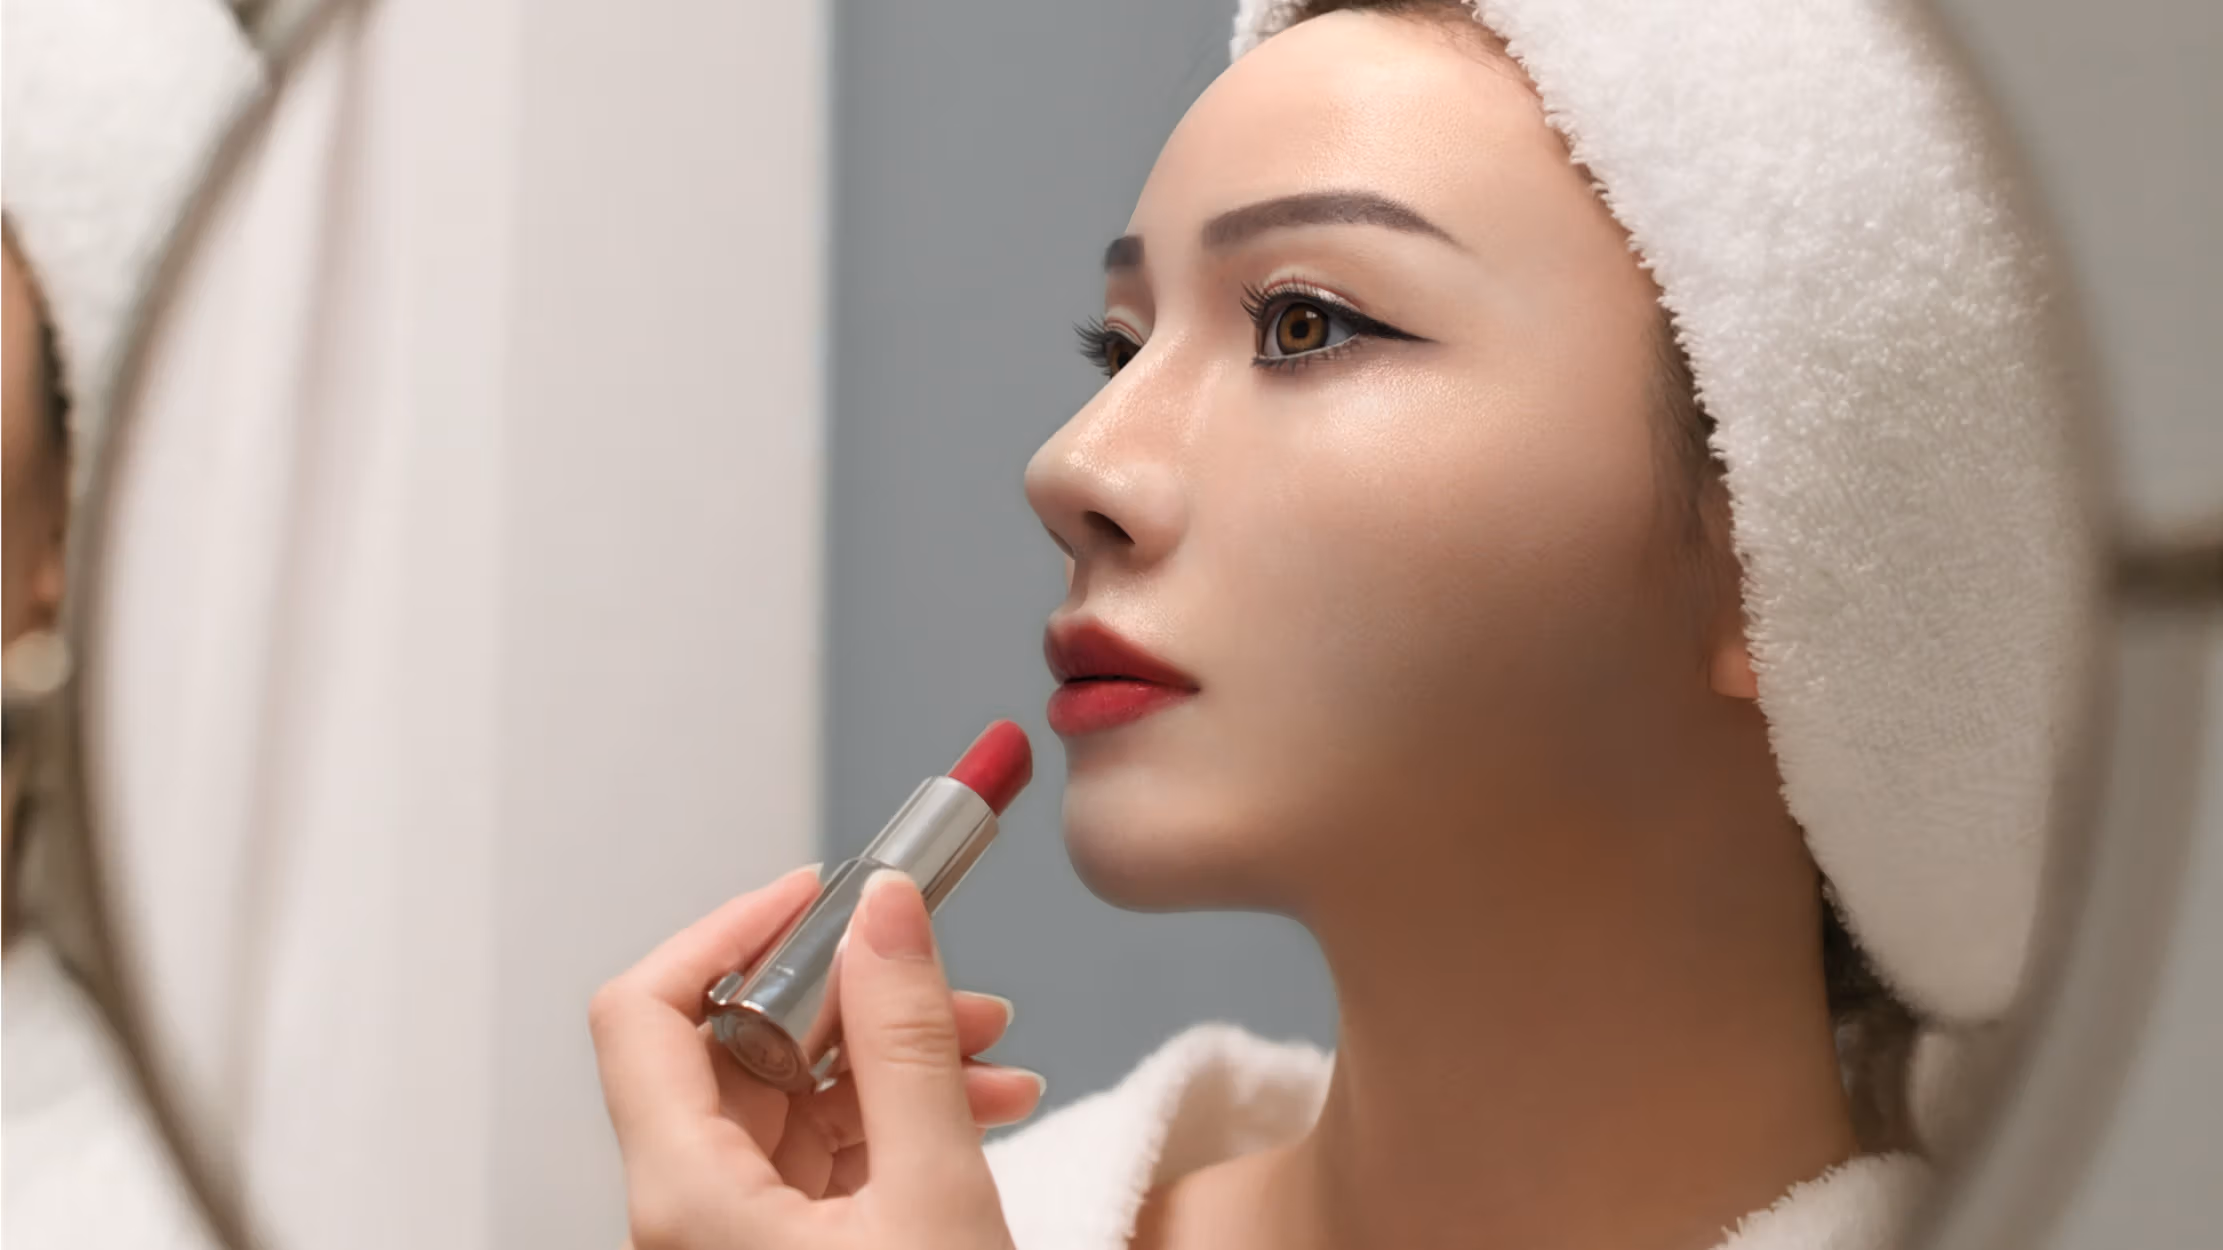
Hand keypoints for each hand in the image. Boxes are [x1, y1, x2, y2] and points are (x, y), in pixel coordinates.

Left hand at [590, 866, 1029, 1248]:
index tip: (819, 897)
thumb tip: (886, 913)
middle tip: (936, 971)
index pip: (645, 1012)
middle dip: (852, 999)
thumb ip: (908, 1047)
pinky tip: (980, 1104)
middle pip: (738, 1050)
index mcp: (685, 1197)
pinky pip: (822, 1159)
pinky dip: (897, 1122)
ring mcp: (731, 1239)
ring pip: (792, 1102)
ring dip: (893, 1061)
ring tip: (990, 1050)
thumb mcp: (935, 1197)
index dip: (730, 933)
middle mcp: (686, 1215)